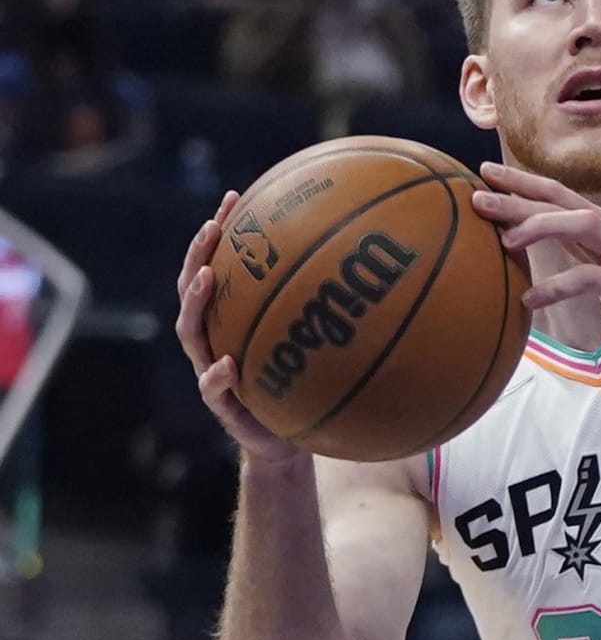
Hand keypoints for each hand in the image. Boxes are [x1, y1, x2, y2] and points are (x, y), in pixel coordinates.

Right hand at [176, 194, 303, 465]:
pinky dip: (217, 375)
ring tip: (209, 277)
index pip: (216, 266)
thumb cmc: (300, 386)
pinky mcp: (221, 405)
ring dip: (196, 302)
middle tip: (213, 226)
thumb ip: (323, 313)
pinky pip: (212, 388)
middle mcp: (213, 339)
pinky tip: (227, 364)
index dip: (219, 234)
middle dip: (199, 254)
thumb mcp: (312, 346)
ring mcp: (210, 370)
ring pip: (191, 332)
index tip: (234, 198)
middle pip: (192, 289)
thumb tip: (369, 266)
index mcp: (230, 320)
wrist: (286, 441)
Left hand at [473, 166, 600, 380]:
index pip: (558, 195)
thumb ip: (571, 254)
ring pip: (582, 225)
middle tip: (479, 197)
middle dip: (519, 196)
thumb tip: (523, 247)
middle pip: (563, 203)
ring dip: (541, 227)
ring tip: (505, 242)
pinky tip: (530, 300)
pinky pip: (588, 278)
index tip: (485, 173)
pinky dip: (556, 286)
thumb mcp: (598, 274)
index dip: (522, 182)